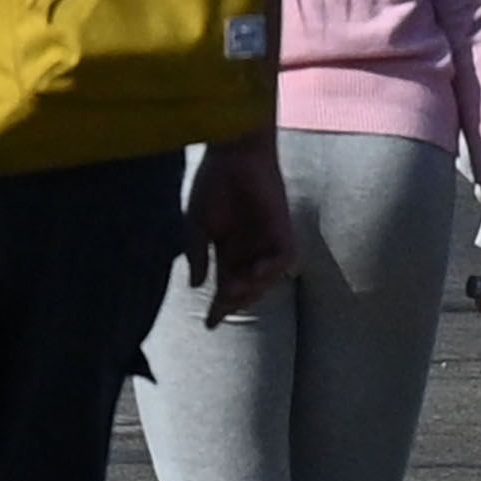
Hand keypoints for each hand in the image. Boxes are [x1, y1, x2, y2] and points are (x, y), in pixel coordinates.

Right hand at [183, 137, 295, 327]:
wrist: (233, 155)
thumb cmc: (212, 184)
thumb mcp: (197, 225)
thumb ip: (197, 254)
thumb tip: (195, 285)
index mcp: (229, 248)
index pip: (226, 284)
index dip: (219, 305)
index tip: (209, 324)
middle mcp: (251, 249)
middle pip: (248, 288)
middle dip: (236, 301)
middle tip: (222, 305)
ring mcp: (268, 241)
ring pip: (268, 280)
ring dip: (253, 289)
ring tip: (234, 288)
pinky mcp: (282, 229)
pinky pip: (284, 259)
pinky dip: (272, 270)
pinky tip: (255, 271)